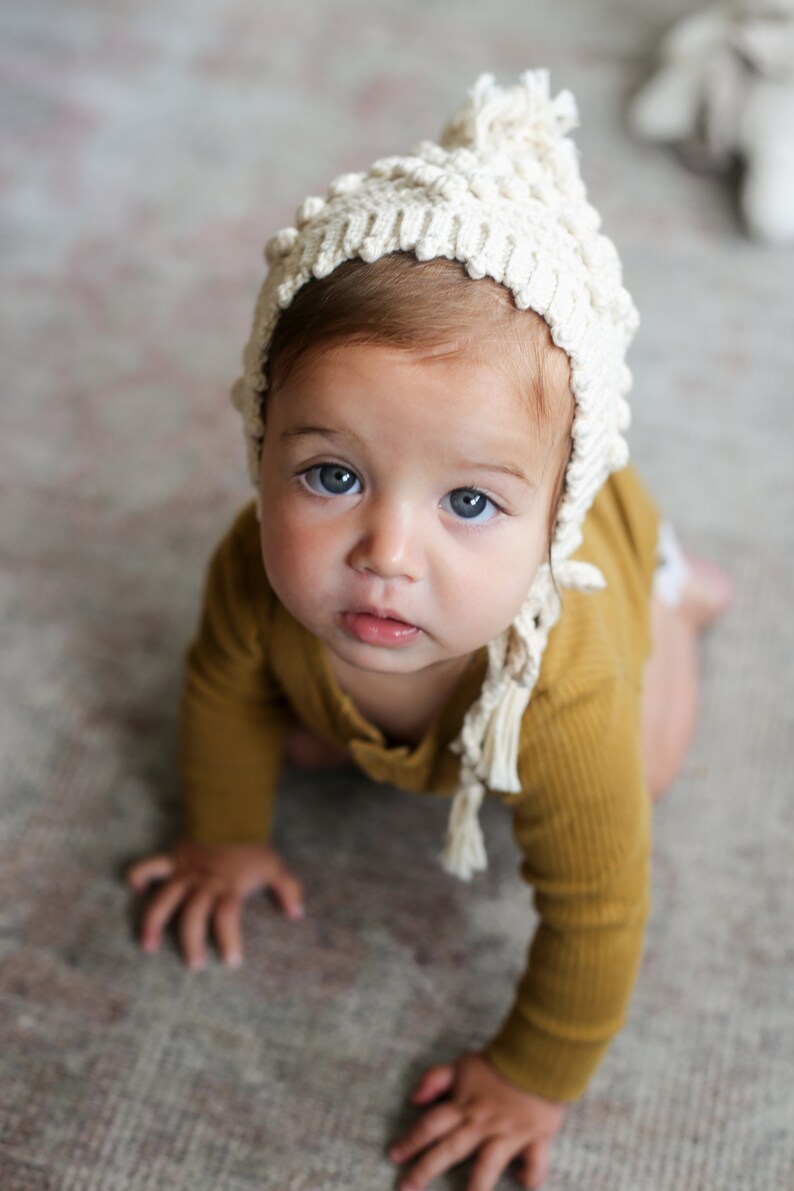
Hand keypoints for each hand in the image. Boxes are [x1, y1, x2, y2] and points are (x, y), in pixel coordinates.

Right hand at [126, 839, 303, 967]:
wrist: (232, 813)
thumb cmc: (253, 846)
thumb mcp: (274, 866)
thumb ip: (287, 889)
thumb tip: (297, 913)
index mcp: (229, 887)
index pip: (227, 917)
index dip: (228, 940)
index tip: (231, 962)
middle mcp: (205, 883)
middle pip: (194, 915)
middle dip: (191, 941)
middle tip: (193, 963)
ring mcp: (186, 872)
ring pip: (166, 899)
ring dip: (154, 921)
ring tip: (148, 945)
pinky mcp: (173, 859)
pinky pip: (152, 864)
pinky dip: (140, 873)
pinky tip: (132, 887)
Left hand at [388, 1052, 565, 1190]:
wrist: (538, 1054)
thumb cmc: (498, 1061)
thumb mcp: (461, 1064)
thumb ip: (435, 1079)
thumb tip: (413, 1100)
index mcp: (464, 1105)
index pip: (430, 1125)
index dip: (410, 1141)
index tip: (394, 1156)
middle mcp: (482, 1123)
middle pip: (449, 1149)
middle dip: (425, 1170)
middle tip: (405, 1188)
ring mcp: (509, 1133)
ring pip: (487, 1165)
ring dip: (475, 1187)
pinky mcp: (536, 1137)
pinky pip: (534, 1163)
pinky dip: (530, 1176)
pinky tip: (521, 1182)